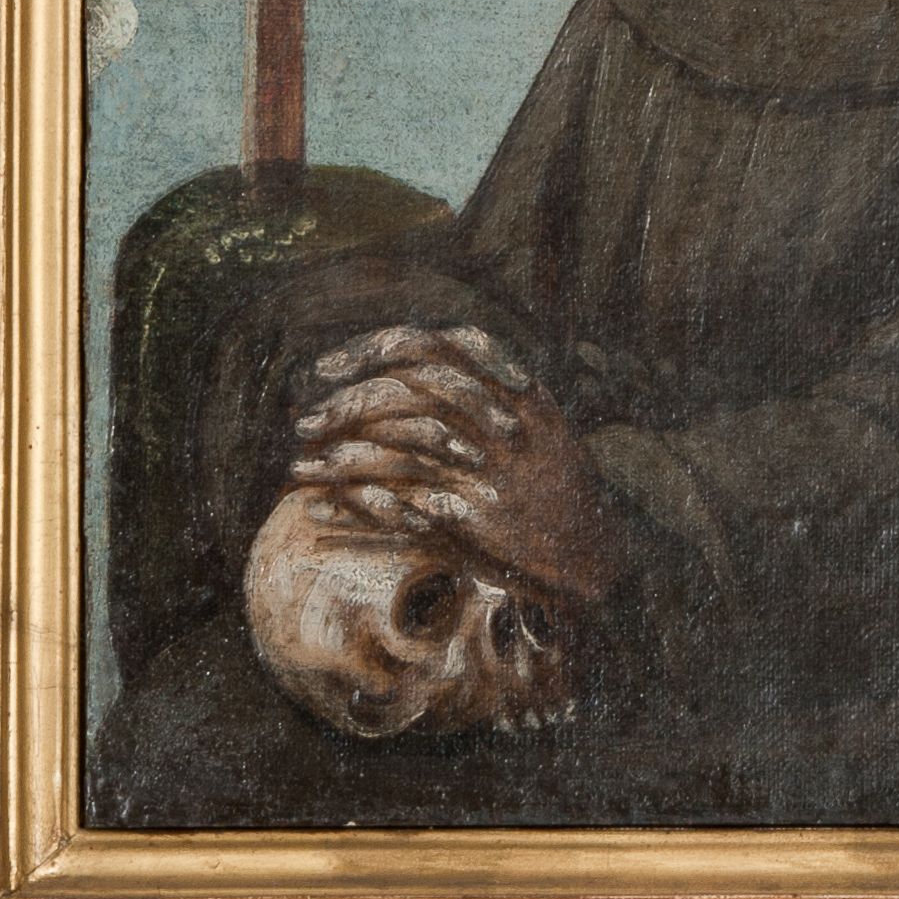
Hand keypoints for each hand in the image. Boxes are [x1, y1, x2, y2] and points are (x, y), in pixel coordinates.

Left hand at [289, 323, 620, 603]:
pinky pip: (403, 506)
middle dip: (345, 404)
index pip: (428, 347)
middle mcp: (502, 420)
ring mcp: (492, 468)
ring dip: (340, 456)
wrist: (595, 551)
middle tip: (305, 421)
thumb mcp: (537, 415)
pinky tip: (319, 509)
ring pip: (397, 448)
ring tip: (303, 466)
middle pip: (405, 392)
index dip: (368, 350)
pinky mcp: (480, 517)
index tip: (325, 368)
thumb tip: (421, 352)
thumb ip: (488, 382)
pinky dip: (354, 506)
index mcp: (513, 387)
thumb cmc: (557, 482)